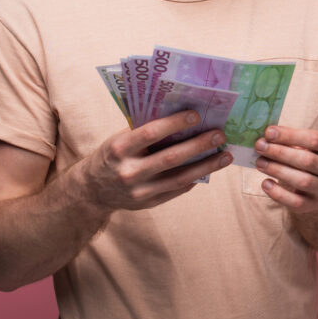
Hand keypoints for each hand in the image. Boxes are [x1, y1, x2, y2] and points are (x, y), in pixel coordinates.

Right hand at [79, 110, 232, 211]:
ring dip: (206, 166)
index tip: (196, 115)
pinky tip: (210, 168)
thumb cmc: (112, 155)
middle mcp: (129, 171)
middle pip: (171, 157)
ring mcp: (139, 191)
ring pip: (180, 178)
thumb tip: (182, 115)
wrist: (91, 190)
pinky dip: (195, 178)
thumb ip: (146, 130)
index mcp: (119, 148)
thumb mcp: (121, 139)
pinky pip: (177, 190)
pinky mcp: (148, 203)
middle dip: (199, 145)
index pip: (151, 133)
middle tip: (220, 134)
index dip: (175, 123)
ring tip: (226, 156)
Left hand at [254, 125, 317, 213]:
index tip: (269, 132)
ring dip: (278, 171)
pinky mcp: (313, 204)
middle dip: (280, 152)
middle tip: (259, 146)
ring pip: (303, 181)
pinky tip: (265, 183)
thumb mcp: (305, 144)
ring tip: (260, 163)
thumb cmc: (308, 156)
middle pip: (308, 160)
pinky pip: (296, 202)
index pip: (316, 139)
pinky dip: (278, 194)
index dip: (291, 135)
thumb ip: (289, 139)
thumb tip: (264, 137)